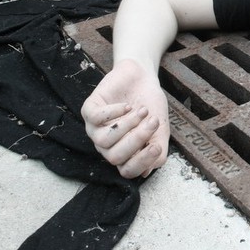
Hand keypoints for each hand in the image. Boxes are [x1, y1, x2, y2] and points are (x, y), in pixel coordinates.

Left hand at [81, 59, 169, 177]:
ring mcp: (95, 129)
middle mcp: (106, 145)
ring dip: (127, 125)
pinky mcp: (89, 110)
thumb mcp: (161, 129)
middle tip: (152, 122)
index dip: (142, 162)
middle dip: (136, 140)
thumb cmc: (150, 104)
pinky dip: (114, 112)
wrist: (142, 78)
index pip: (127, 170)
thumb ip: (158, 150)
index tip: (157, 146)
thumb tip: (147, 171)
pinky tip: (127, 106)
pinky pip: (95, 119)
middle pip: (114, 157)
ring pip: (103, 141)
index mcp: (123, 152)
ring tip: (142, 111)